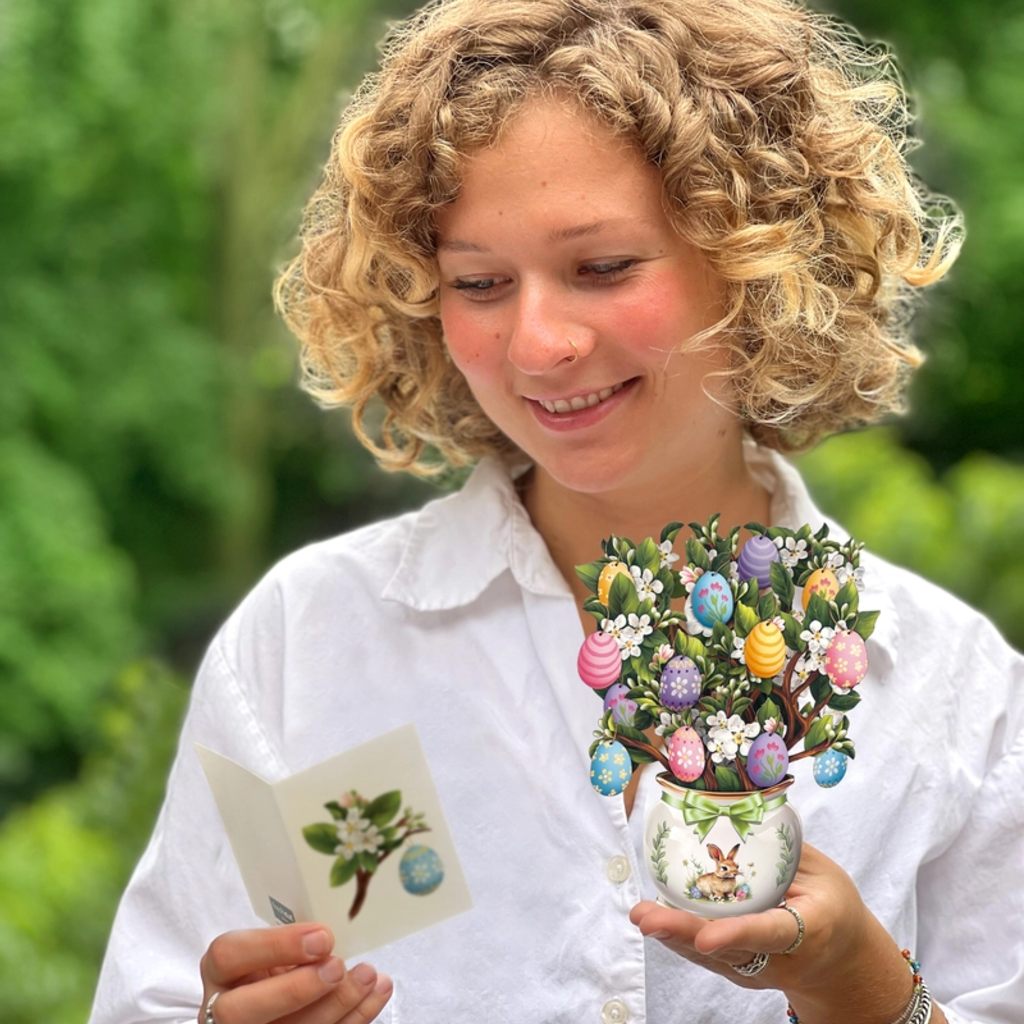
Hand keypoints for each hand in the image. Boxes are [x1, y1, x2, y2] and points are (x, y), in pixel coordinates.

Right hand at [199, 922, 392, 1023]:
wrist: (274, 997)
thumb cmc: (277, 961)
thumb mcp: (275, 943)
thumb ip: (295, 939)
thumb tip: (337, 926)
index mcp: (222, 970)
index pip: (229, 955)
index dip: (276, 946)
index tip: (323, 936)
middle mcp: (223, 1009)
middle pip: (241, 1011)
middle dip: (296, 990)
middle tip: (338, 967)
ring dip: (336, 1006)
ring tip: (369, 977)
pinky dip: (354, 1018)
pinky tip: (376, 993)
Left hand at [630, 843, 919, 1023]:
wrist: (843, 962)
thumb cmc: (834, 907)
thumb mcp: (824, 873)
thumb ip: (784, 848)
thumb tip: (743, 810)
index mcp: (808, 930)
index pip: (768, 932)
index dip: (735, 934)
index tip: (705, 937)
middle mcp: (780, 959)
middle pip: (729, 949)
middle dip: (685, 934)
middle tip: (646, 919)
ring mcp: (760, 970)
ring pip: (713, 957)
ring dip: (674, 936)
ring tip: (641, 916)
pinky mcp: (743, 972)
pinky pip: (709, 957)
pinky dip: (681, 939)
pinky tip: (655, 920)